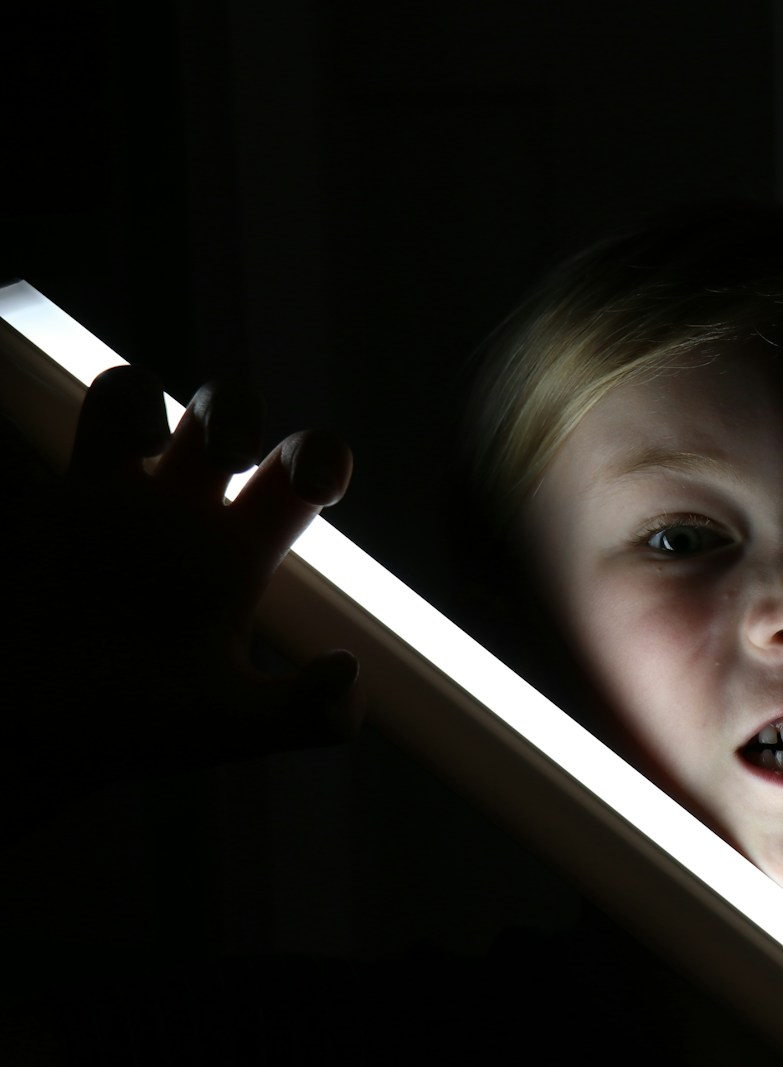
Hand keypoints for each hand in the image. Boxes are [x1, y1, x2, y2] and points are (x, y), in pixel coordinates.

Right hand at [3, 366, 361, 822]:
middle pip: (221, 414)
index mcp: (239, 547)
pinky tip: (66, 471)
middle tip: (230, 454)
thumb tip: (347, 670)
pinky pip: (37, 437)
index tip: (322, 491)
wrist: (34, 742)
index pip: (296, 472)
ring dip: (136, 398)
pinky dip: (50, 416)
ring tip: (138, 440)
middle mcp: (178, 510)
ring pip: (128, 395)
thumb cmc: (142, 729)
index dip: (321, 459)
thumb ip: (305, 715)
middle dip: (231, 410)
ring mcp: (102, 499)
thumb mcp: (233, 727)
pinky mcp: (35, 508)